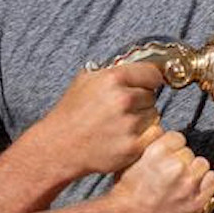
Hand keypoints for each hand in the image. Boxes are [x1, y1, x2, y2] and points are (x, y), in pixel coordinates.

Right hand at [33, 62, 163, 176]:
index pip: (152, 74)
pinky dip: (145, 137)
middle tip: (120, 110)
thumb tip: (133, 66)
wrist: (59, 147)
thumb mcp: (85, 80)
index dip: (148, 79)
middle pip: (152, 96)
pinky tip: (125, 136)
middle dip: (141, 101)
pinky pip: (154, 135)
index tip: (145, 85)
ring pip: (154, 116)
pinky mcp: (133, 146)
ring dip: (143, 120)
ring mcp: (129, 124)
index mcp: (113, 79)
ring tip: (119, 124)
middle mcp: (124, 99)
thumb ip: (111, 71)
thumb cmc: (70, 115)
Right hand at [107, 129, 213, 212]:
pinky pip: (213, 180)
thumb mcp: (130, 161)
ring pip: (202, 164)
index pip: (178, 138)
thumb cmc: (125, 195)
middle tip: (172, 174)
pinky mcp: (196, 201)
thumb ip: (150, 146)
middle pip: (190, 152)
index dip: (173, 147)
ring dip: (194, 171)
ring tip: (181, 182)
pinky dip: (206, 183)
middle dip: (182, 161)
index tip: (170, 155)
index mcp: (158, 152)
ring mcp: (187, 184)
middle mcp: (175, 166)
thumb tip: (162, 136)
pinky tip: (194, 188)